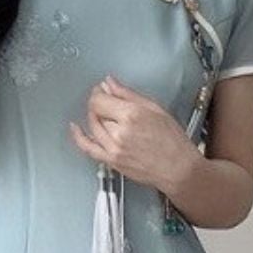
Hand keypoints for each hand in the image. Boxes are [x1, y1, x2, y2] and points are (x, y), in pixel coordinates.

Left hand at [68, 75, 199, 193]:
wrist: (177, 168)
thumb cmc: (172, 141)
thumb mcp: (155, 108)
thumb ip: (128, 95)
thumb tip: (110, 83)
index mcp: (131, 115)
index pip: (100, 99)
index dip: (98, 93)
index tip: (102, 90)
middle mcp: (119, 132)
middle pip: (95, 112)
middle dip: (98, 103)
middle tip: (104, 100)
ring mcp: (113, 148)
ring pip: (92, 126)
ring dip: (93, 116)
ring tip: (101, 112)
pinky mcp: (111, 161)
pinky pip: (88, 147)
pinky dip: (79, 137)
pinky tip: (75, 128)